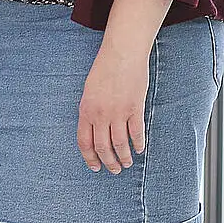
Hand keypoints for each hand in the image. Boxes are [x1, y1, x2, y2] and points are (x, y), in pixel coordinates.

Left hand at [78, 44, 148, 173]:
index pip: (85, 142)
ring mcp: (118, 112)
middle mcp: (100, 114)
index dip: (90, 158)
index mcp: (86, 110)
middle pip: (103, 147)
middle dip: (109, 162)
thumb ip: (90, 111)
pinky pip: (136, 133)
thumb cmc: (104, 69)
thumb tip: (94, 130)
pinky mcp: (134, 109)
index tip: (95, 167)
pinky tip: (139, 149)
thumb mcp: (89, 90)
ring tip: (127, 163)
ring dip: (124, 157)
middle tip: (114, 169)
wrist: (122, 53)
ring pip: (120, 144)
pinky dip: (138, 144)